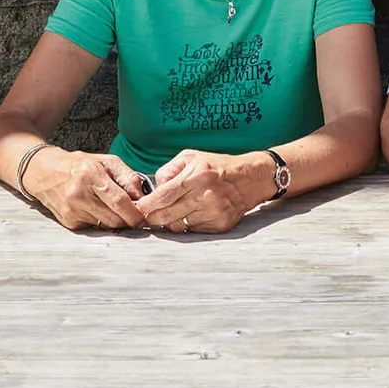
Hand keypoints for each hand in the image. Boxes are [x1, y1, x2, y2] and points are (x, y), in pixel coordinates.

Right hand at [25, 148, 146, 231]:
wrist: (45, 172)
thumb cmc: (79, 165)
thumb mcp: (106, 161)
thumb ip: (128, 177)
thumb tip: (143, 197)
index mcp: (90, 175)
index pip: (119, 201)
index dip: (135, 213)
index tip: (144, 216)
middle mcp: (79, 195)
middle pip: (114, 218)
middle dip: (128, 219)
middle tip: (134, 213)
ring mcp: (72, 211)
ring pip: (106, 226)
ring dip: (115, 220)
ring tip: (112, 207)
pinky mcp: (68, 222)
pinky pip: (94, 228)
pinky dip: (101, 221)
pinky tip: (97, 209)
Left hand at [135, 148, 271, 233]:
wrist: (250, 178)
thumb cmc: (217, 165)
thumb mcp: (191, 157)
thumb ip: (168, 170)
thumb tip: (154, 189)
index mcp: (196, 176)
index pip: (163, 196)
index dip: (146, 205)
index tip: (138, 208)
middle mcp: (205, 195)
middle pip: (167, 216)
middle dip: (152, 218)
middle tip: (147, 216)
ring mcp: (213, 212)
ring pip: (178, 226)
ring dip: (169, 222)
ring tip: (169, 213)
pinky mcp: (220, 225)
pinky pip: (193, 231)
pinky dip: (186, 225)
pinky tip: (189, 214)